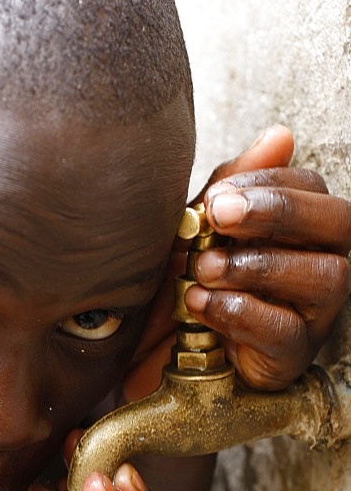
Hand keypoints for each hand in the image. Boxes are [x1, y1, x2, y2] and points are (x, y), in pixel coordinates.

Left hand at [124, 125, 350, 396]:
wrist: (158, 347)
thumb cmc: (189, 279)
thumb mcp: (202, 227)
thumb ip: (235, 185)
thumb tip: (281, 135)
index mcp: (303, 226)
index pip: (311, 186)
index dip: (267, 183)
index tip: (216, 195)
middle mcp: (324, 262)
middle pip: (340, 222)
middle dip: (279, 212)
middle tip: (220, 215)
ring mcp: (315, 312)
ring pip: (326, 276)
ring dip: (258, 266)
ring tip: (204, 267)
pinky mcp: (293, 354)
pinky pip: (287, 330)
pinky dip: (241, 312)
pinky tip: (201, 302)